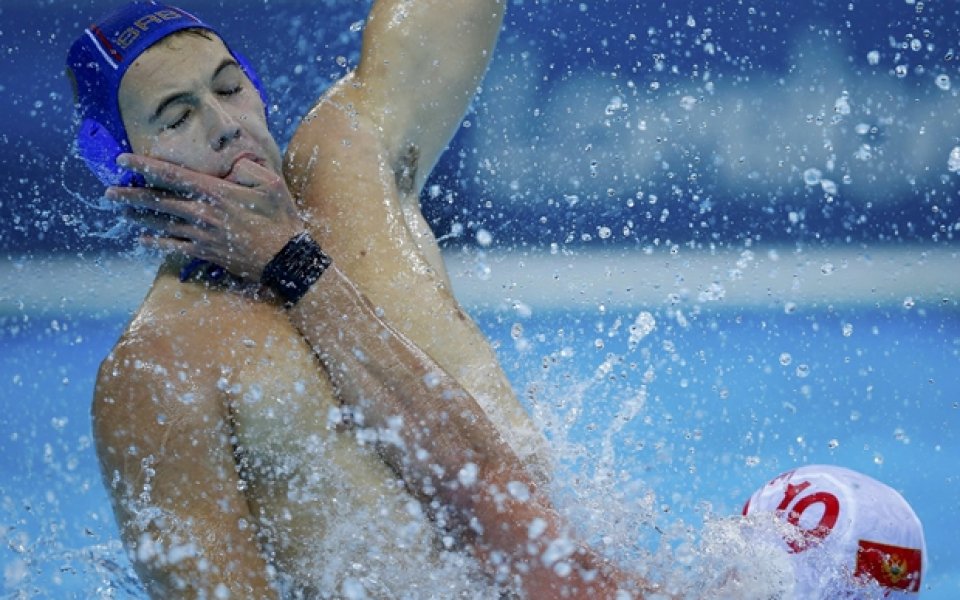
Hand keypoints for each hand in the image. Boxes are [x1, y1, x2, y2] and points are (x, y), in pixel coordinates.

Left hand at [106, 153, 304, 280]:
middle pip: (157, 201)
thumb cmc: (280, 219)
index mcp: (215, 192)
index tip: (123, 160)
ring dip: (137, 216)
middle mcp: (202, 213)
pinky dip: (155, 241)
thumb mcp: (271, 183)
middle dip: (130, 195)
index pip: (171, 175)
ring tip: (120, 210)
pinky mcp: (205, 252)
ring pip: (160, 223)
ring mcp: (201, 235)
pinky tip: (142, 237)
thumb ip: (246, 168)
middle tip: (108, 191)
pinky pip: (172, 246)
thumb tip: (228, 165)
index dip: (144, 166)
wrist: (287, 258)